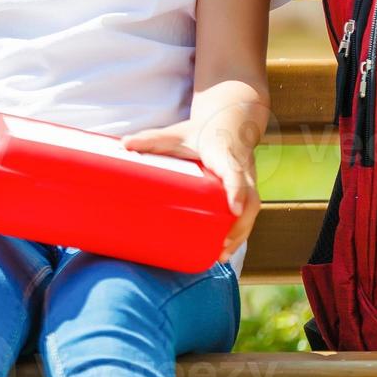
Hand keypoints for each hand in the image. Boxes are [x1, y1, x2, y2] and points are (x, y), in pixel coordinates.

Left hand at [122, 117, 261, 263]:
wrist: (230, 122)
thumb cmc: (201, 131)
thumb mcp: (176, 134)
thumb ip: (152, 139)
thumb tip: (125, 144)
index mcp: (225, 153)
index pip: (235, 174)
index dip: (237, 191)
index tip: (234, 209)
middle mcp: (242, 169)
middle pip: (250, 200)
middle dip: (238, 225)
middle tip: (221, 245)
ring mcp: (248, 180)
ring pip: (252, 209)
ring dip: (240, 233)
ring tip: (221, 254)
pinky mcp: (247, 190)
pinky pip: (249, 211)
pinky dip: (240, 231)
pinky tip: (225, 249)